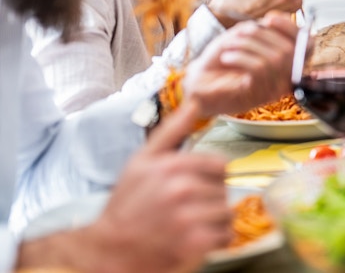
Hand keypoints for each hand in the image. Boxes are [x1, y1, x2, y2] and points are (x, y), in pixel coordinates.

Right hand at [17, 102, 230, 272]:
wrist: (111, 247)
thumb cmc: (128, 200)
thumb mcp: (143, 158)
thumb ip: (173, 129)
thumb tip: (195, 101)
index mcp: (172, 165)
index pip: (220, 165)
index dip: (211, 174)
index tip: (198, 183)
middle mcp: (182, 189)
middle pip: (224, 189)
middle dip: (212, 196)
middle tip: (192, 204)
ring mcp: (189, 218)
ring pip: (227, 211)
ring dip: (216, 218)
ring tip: (195, 221)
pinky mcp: (194, 245)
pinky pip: (226, 235)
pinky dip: (218, 237)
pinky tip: (199, 236)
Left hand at [183, 11, 296, 115]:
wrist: (199, 84)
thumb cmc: (221, 60)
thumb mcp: (243, 37)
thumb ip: (261, 28)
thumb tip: (271, 21)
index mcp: (285, 62)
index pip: (307, 45)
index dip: (290, 28)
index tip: (269, 18)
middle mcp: (285, 79)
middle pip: (290, 50)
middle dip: (262, 35)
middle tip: (241, 33)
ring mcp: (273, 90)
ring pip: (274, 59)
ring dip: (248, 45)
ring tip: (230, 46)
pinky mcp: (259, 97)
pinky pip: (259, 70)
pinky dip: (241, 57)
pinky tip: (227, 57)